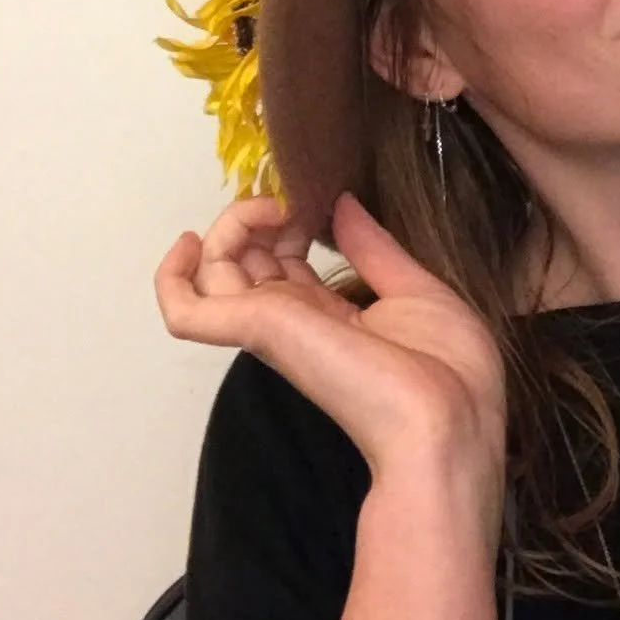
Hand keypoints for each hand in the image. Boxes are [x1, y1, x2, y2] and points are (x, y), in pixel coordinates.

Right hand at [155, 193, 506, 534]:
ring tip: (266, 208)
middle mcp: (295, 322)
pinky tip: (189, 242)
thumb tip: (343, 203)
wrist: (446, 422)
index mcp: (332, 317)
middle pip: (246, 262)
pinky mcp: (257, 329)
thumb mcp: (418, 291)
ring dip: (228, 226)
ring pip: (214, 272)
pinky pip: (185, 310)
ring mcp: (272, 325)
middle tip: (290, 199)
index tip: (309, 197)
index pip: (285, 264)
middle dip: (257, 216)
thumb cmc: (448, 373)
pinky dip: (171, 276)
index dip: (288, 221)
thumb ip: (375, 248)